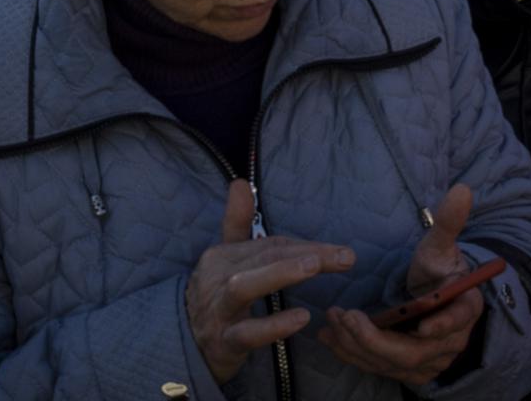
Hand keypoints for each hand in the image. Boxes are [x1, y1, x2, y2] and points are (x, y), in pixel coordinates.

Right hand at [186, 180, 352, 383]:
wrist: (184, 347)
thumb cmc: (215, 298)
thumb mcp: (224, 260)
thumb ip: (236, 223)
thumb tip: (239, 182)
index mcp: (222, 256)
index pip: (270, 245)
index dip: (306, 246)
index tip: (340, 252)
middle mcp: (217, 278)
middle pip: (265, 258)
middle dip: (307, 254)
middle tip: (346, 257)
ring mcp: (218, 311)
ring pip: (244, 287)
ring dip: (280, 273)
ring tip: (314, 267)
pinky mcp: (223, 342)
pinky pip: (247, 333)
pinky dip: (273, 326)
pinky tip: (301, 318)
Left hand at [321, 184, 483, 384]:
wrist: (432, 296)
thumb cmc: (437, 269)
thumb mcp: (440, 245)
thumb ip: (449, 222)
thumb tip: (462, 189)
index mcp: (466, 308)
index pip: (459, 319)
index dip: (443, 325)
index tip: (421, 326)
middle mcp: (451, 342)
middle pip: (415, 351)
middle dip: (377, 338)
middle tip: (347, 316)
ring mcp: (429, 361)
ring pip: (391, 362)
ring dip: (357, 344)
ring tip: (332, 320)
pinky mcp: (407, 371)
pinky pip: (378, 368)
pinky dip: (352, 354)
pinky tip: (330, 337)